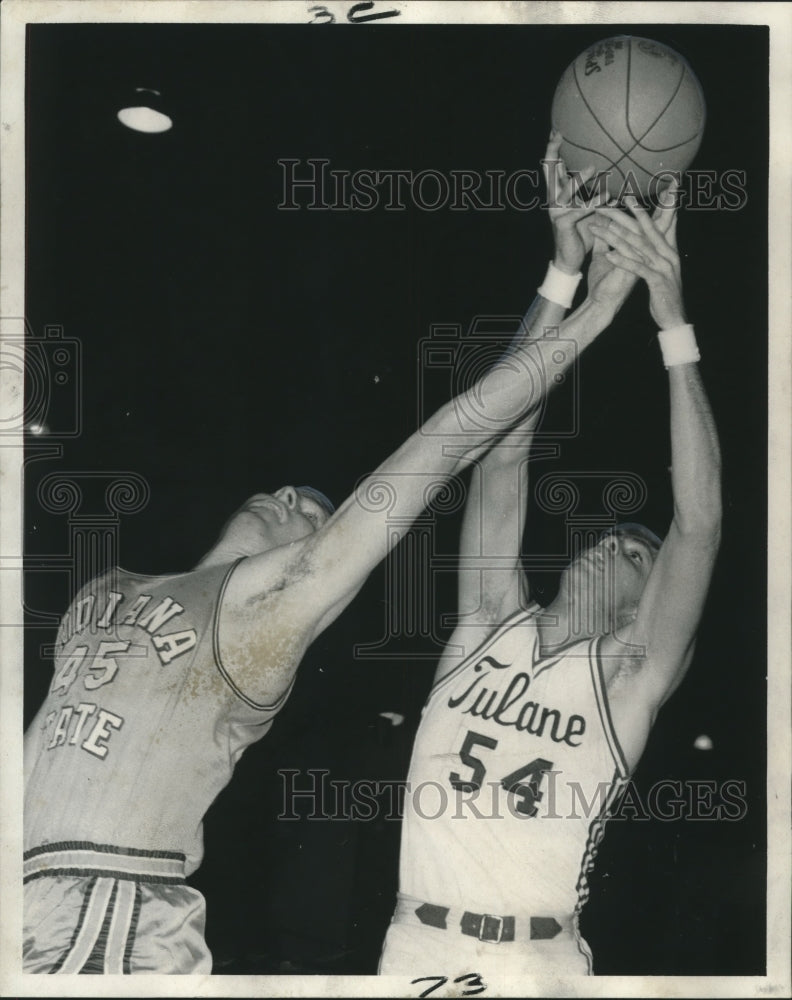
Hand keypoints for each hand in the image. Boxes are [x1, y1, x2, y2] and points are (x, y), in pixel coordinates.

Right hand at [542, 130, 603, 274]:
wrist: (570, 258)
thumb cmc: (583, 232)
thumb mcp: (592, 209)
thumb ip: (599, 193)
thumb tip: (621, 179)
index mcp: (559, 193)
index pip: (553, 167)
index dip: (553, 149)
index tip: (557, 130)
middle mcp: (554, 199)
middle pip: (549, 172)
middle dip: (552, 153)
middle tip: (557, 136)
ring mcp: (556, 211)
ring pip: (564, 190)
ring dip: (579, 179)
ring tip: (594, 168)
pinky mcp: (563, 224)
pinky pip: (579, 211)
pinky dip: (594, 203)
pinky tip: (608, 198)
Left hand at [587, 185, 684, 327]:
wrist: (674, 318)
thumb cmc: (663, 294)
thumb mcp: (657, 270)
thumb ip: (653, 253)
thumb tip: (646, 238)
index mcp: (667, 250)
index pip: (658, 224)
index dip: (646, 209)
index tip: (633, 194)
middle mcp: (667, 255)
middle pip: (646, 230)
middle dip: (631, 214)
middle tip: (615, 198)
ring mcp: (663, 268)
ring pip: (639, 247)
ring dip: (620, 236)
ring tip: (604, 225)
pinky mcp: (657, 282)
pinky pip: (638, 269)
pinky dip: (623, 261)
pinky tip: (609, 256)